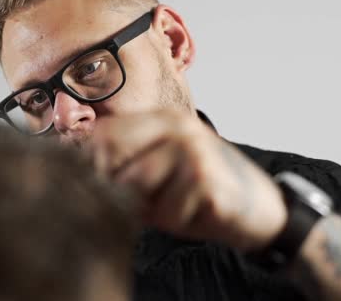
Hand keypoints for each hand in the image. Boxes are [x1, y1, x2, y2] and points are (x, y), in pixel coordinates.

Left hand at [92, 109, 286, 250]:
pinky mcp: (209, 181)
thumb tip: (80, 174)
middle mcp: (178, 127)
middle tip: (140, 201)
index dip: (91, 165)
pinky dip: (176, 221)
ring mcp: (195, 151)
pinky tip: (197, 211)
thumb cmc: (200, 190)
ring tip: (174, 205)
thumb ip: (128, 164)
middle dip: (117, 185)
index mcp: (163, 120)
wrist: (259, 206)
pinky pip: (168, 212)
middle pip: (113, 152)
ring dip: (149, 207)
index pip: (104, 134)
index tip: (100, 188)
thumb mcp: (163, 169)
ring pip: (137, 185)